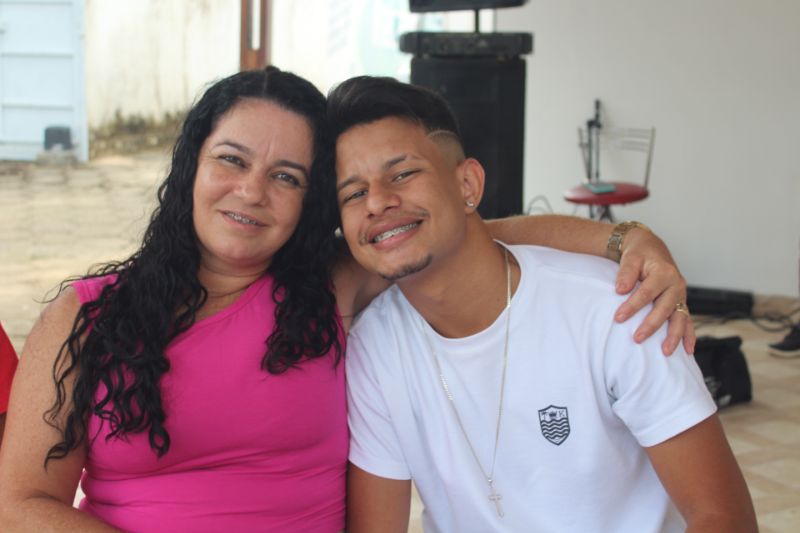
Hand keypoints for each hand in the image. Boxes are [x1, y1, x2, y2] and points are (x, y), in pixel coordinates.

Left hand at [612, 228, 693, 354]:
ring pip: (680, 317)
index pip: (647, 293)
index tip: (618, 318)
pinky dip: (689, 335)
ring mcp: (680, 295)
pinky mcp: (681, 303)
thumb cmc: (639, 254)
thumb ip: (626, 273)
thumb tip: (620, 290)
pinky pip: (687, 320)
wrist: (651, 248)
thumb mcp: (631, 258)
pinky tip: (688, 350)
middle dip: (651, 325)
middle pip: (664, 308)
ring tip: (665, 352)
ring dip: (674, 336)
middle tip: (637, 339)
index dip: (632, 306)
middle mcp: (676, 285)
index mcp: (664, 273)